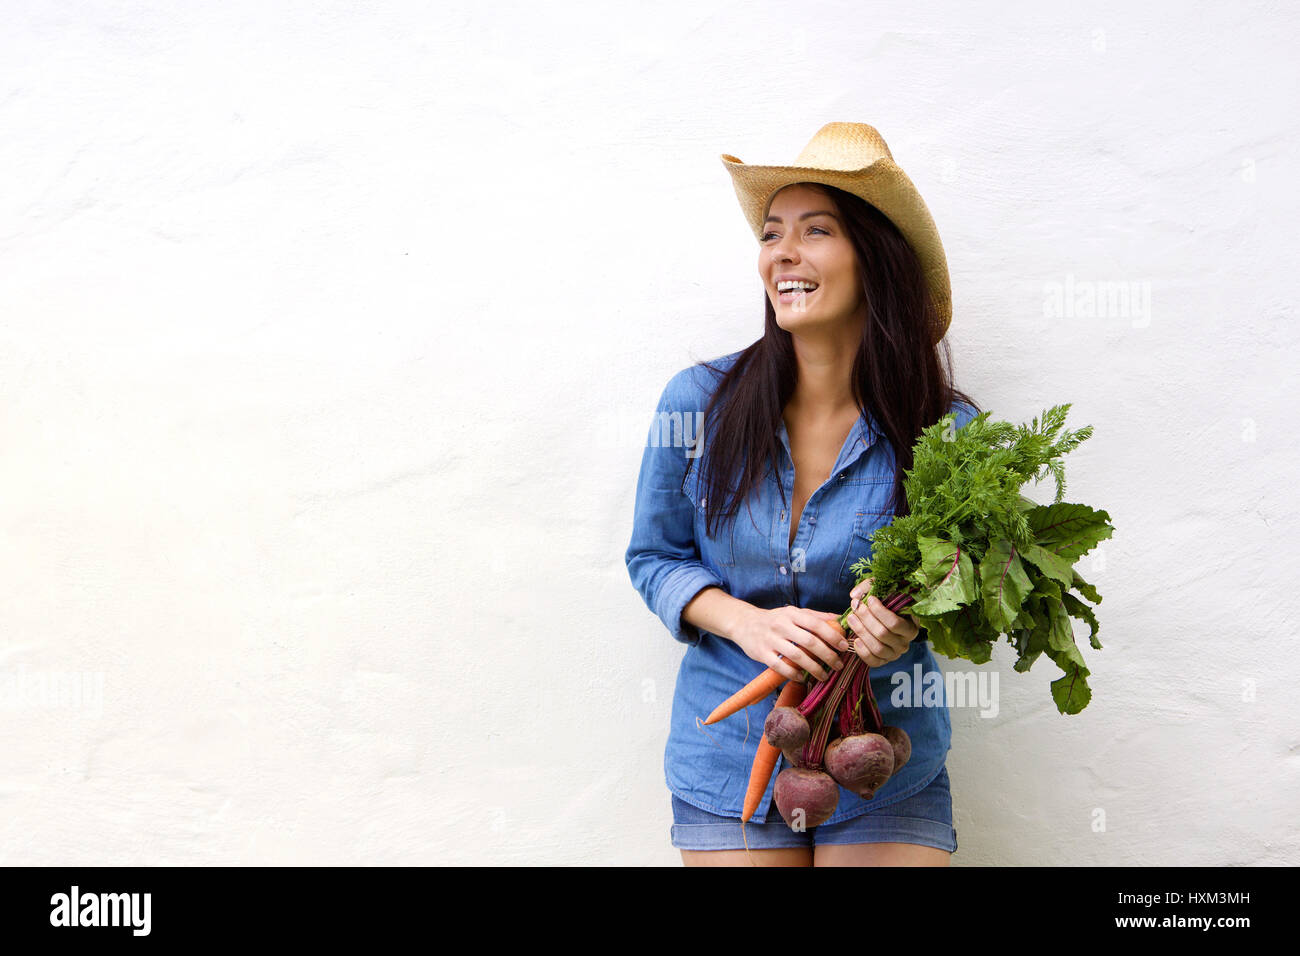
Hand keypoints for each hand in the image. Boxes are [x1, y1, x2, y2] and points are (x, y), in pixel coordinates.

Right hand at [731, 605, 849, 682]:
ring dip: (814, 668)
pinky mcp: (762, 654)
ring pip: (797, 656)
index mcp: (792, 614)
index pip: (816, 624)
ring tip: (824, 676)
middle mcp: (781, 625)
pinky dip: (794, 674)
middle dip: (827, 655)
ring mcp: (771, 640)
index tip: (844, 647)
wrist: (744, 623)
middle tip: (839, 665)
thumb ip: (815, 616)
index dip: (832, 636)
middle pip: (809, 642)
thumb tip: (840, 619)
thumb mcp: (793, 612)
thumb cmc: (774, 619)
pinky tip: (803, 678)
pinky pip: (781, 666)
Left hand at [845, 577, 919, 666]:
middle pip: (883, 634)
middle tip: (855, 606)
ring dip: (861, 631)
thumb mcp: (882, 591)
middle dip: (866, 618)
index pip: (894, 623)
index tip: (869, 599)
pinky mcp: (883, 662)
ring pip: (877, 647)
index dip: (879, 611)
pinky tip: (855, 639)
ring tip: (851, 618)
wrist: (883, 622)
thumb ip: (869, 587)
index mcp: (910, 627)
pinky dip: (862, 651)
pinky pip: (873, 661)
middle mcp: (905, 643)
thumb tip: (855, 595)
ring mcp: (894, 654)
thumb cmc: (886, 605)